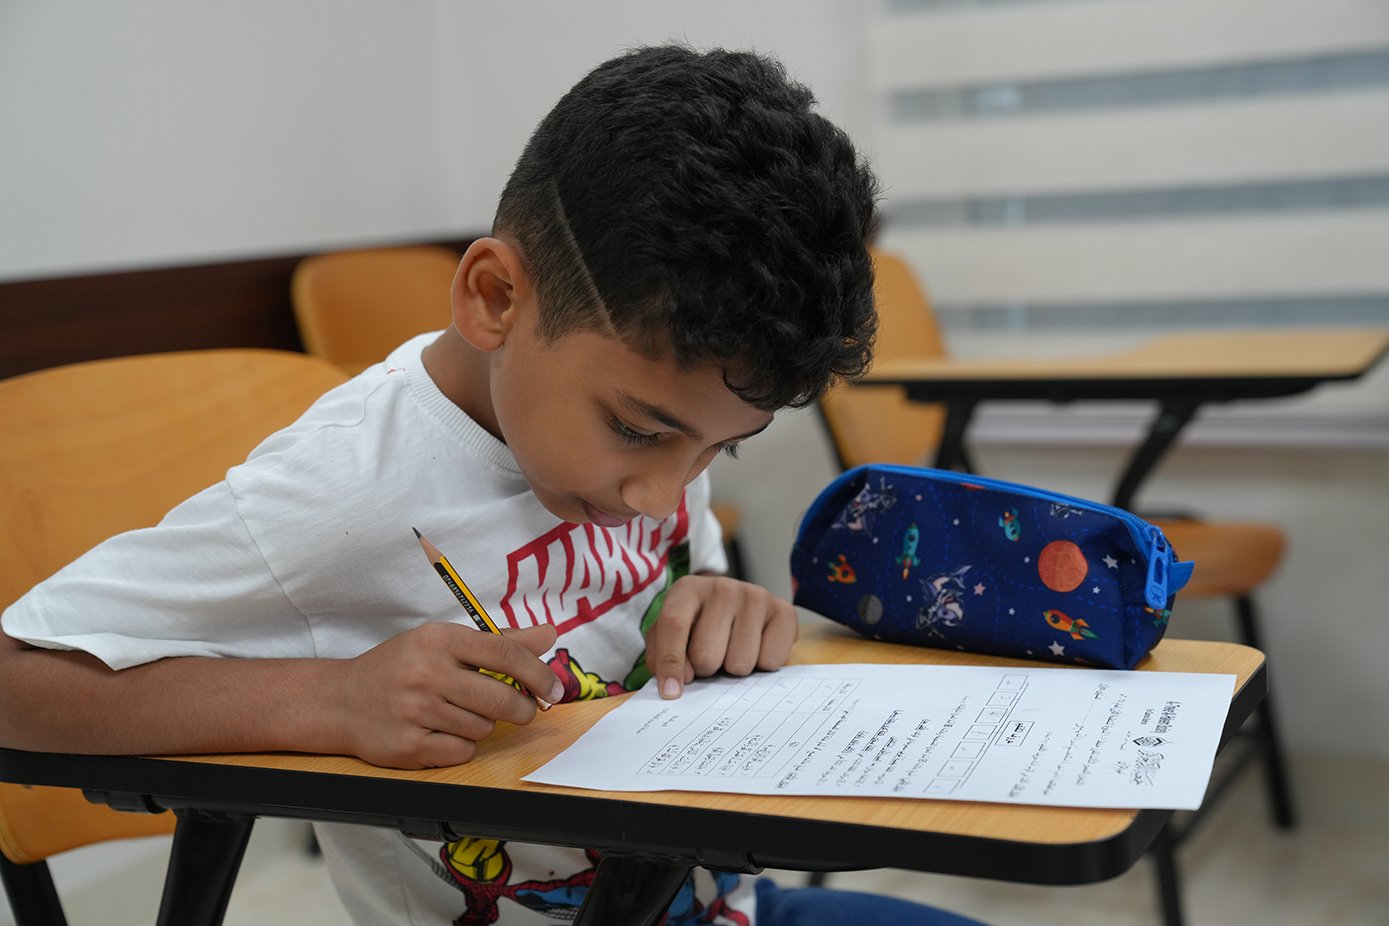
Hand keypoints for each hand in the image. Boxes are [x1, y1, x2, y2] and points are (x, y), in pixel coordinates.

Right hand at [331, 621, 560, 768]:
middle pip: (500, 698)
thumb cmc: (402, 667)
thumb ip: (499, 642)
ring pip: (482, 727)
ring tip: (459, 713)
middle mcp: (426, 673)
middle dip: (523, 708)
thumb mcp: (443, 642)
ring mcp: (415, 712)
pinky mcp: (408, 746)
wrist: (341, 701)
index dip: (538, 673)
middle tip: (525, 710)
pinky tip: (442, 731)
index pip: (504, 653)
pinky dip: (461, 745)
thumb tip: (549, 635)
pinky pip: (461, 751)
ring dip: (483, 725)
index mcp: (438, 639)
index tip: (554, 689)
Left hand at [645, 575, 797, 699]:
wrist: (737, 605)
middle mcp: (722, 588)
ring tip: (732, 650)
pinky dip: (762, 665)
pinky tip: (756, 647)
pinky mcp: (783, 611)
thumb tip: (674, 686)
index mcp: (688, 590)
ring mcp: (755, 597)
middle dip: (706, 669)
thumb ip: (661, 656)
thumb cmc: (697, 625)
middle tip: (711, 657)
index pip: (673, 625)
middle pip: (707, 655)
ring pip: (740, 664)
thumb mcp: (668, 634)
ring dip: (733, 669)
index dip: (670, 662)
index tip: (671, 692)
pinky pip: (771, 662)